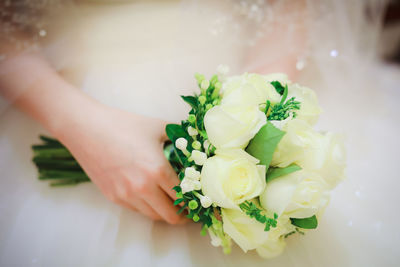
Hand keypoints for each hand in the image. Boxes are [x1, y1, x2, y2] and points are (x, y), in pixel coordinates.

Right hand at [56, 104, 185, 223]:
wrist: (86, 128)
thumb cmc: (123, 124)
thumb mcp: (157, 126)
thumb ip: (179, 136)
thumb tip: (194, 142)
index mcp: (158, 170)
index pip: (182, 197)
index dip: (193, 202)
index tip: (198, 201)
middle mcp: (143, 188)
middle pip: (169, 215)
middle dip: (182, 215)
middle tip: (188, 209)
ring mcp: (126, 195)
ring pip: (153, 215)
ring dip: (164, 212)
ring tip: (170, 204)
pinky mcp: (113, 197)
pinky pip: (136, 209)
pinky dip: (147, 207)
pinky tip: (151, 196)